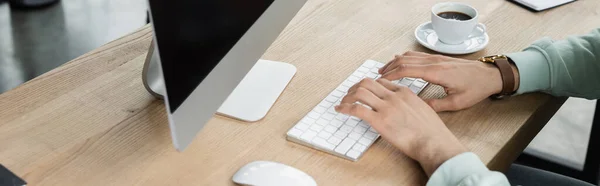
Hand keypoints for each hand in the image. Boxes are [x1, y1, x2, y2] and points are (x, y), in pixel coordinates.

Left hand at [335, 78, 466, 175]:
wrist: (433, 142)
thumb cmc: (431, 132)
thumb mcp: (424, 110)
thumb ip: (411, 105)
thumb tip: (405, 110)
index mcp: (405, 93)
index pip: (381, 82)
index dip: (369, 86)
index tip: (363, 91)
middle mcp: (394, 97)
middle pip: (367, 83)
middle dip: (355, 87)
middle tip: (349, 95)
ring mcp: (386, 107)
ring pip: (360, 92)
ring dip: (347, 97)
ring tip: (342, 103)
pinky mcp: (379, 120)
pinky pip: (357, 109)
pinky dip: (345, 108)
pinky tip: (340, 110)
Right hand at [379, 51, 518, 111]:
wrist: (490, 75)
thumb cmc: (475, 89)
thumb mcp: (456, 102)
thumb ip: (436, 105)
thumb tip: (418, 108)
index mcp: (436, 72)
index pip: (407, 70)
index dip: (391, 74)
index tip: (380, 81)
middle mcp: (434, 62)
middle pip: (404, 60)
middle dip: (388, 67)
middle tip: (377, 76)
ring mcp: (436, 58)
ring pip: (409, 56)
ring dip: (395, 62)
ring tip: (384, 70)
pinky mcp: (438, 58)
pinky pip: (416, 55)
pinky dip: (404, 58)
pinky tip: (399, 62)